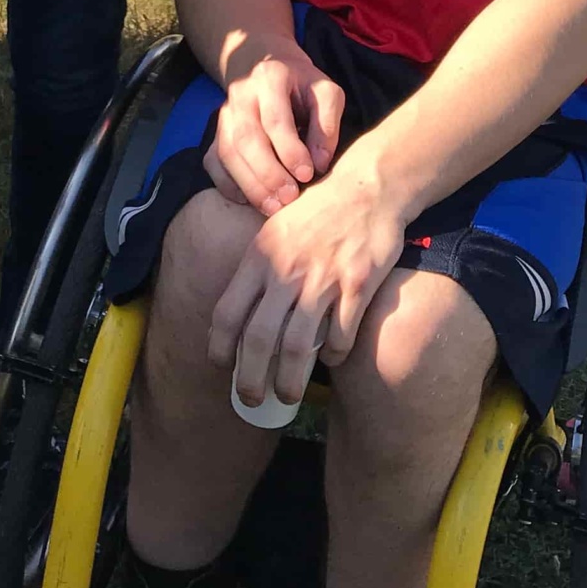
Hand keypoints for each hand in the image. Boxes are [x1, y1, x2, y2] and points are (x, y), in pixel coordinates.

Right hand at [206, 45, 345, 215]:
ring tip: (273, 207)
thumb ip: (327, 124)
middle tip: (290, 197)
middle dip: (268, 173)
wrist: (267, 65)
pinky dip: (228, 185)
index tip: (307, 175)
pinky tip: (250, 200)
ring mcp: (223, 114)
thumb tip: (320, 163)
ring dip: (250, 185)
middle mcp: (240, 94)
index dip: (290, 150)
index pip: (275, 119)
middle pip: (246, 139)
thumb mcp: (325, 92)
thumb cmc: (302, 85)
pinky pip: (213, 163)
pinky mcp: (215, 132)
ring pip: (227, 153)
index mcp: (270, 78)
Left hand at [211, 163, 405, 405]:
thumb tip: (238, 316)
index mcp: (261, 257)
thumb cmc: (317, 211)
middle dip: (251, 379)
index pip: (228, 312)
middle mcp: (287, 270)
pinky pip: (341, 334)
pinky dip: (334, 354)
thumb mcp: (274, 229)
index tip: (220, 368)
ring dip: (290, 379)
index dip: (220, 347)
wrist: (367, 187)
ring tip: (287, 395)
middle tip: (250, 400)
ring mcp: (324, 279)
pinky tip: (331, 358)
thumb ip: (257, 269)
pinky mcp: (357, 285)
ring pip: (299, 345)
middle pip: (260, 339)